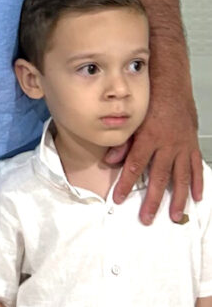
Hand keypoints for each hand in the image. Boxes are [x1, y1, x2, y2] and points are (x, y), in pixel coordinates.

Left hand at [110, 77, 202, 223]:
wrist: (171, 88)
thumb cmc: (149, 104)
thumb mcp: (132, 121)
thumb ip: (121, 142)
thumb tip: (109, 161)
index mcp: (148, 139)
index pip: (135, 166)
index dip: (125, 184)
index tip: (117, 199)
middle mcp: (167, 146)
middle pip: (158, 178)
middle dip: (152, 200)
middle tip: (146, 218)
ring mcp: (182, 147)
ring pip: (180, 177)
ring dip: (177, 198)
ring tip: (173, 216)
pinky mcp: (192, 146)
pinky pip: (196, 167)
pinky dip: (197, 183)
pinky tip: (196, 197)